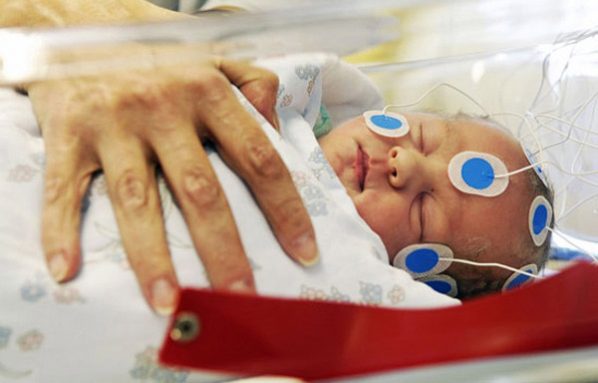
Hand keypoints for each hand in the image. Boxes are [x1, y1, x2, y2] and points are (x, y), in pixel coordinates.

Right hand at [28, 56, 317, 314]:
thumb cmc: (156, 59)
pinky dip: (60, 230)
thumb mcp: (213, 60)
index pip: (259, 158)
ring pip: (137, 200)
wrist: (81, 30)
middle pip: (201, 191)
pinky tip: (65, 270)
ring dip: (153, 257)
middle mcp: (163, 107)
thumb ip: (254, 85)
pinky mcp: (67, 132)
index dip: (285, 209)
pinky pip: (63, 189)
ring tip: (168, 303)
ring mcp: (113, 122)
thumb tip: (278, 124)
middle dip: (224, 251)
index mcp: (208, 92)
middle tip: (242, 298)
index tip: (304, 252)